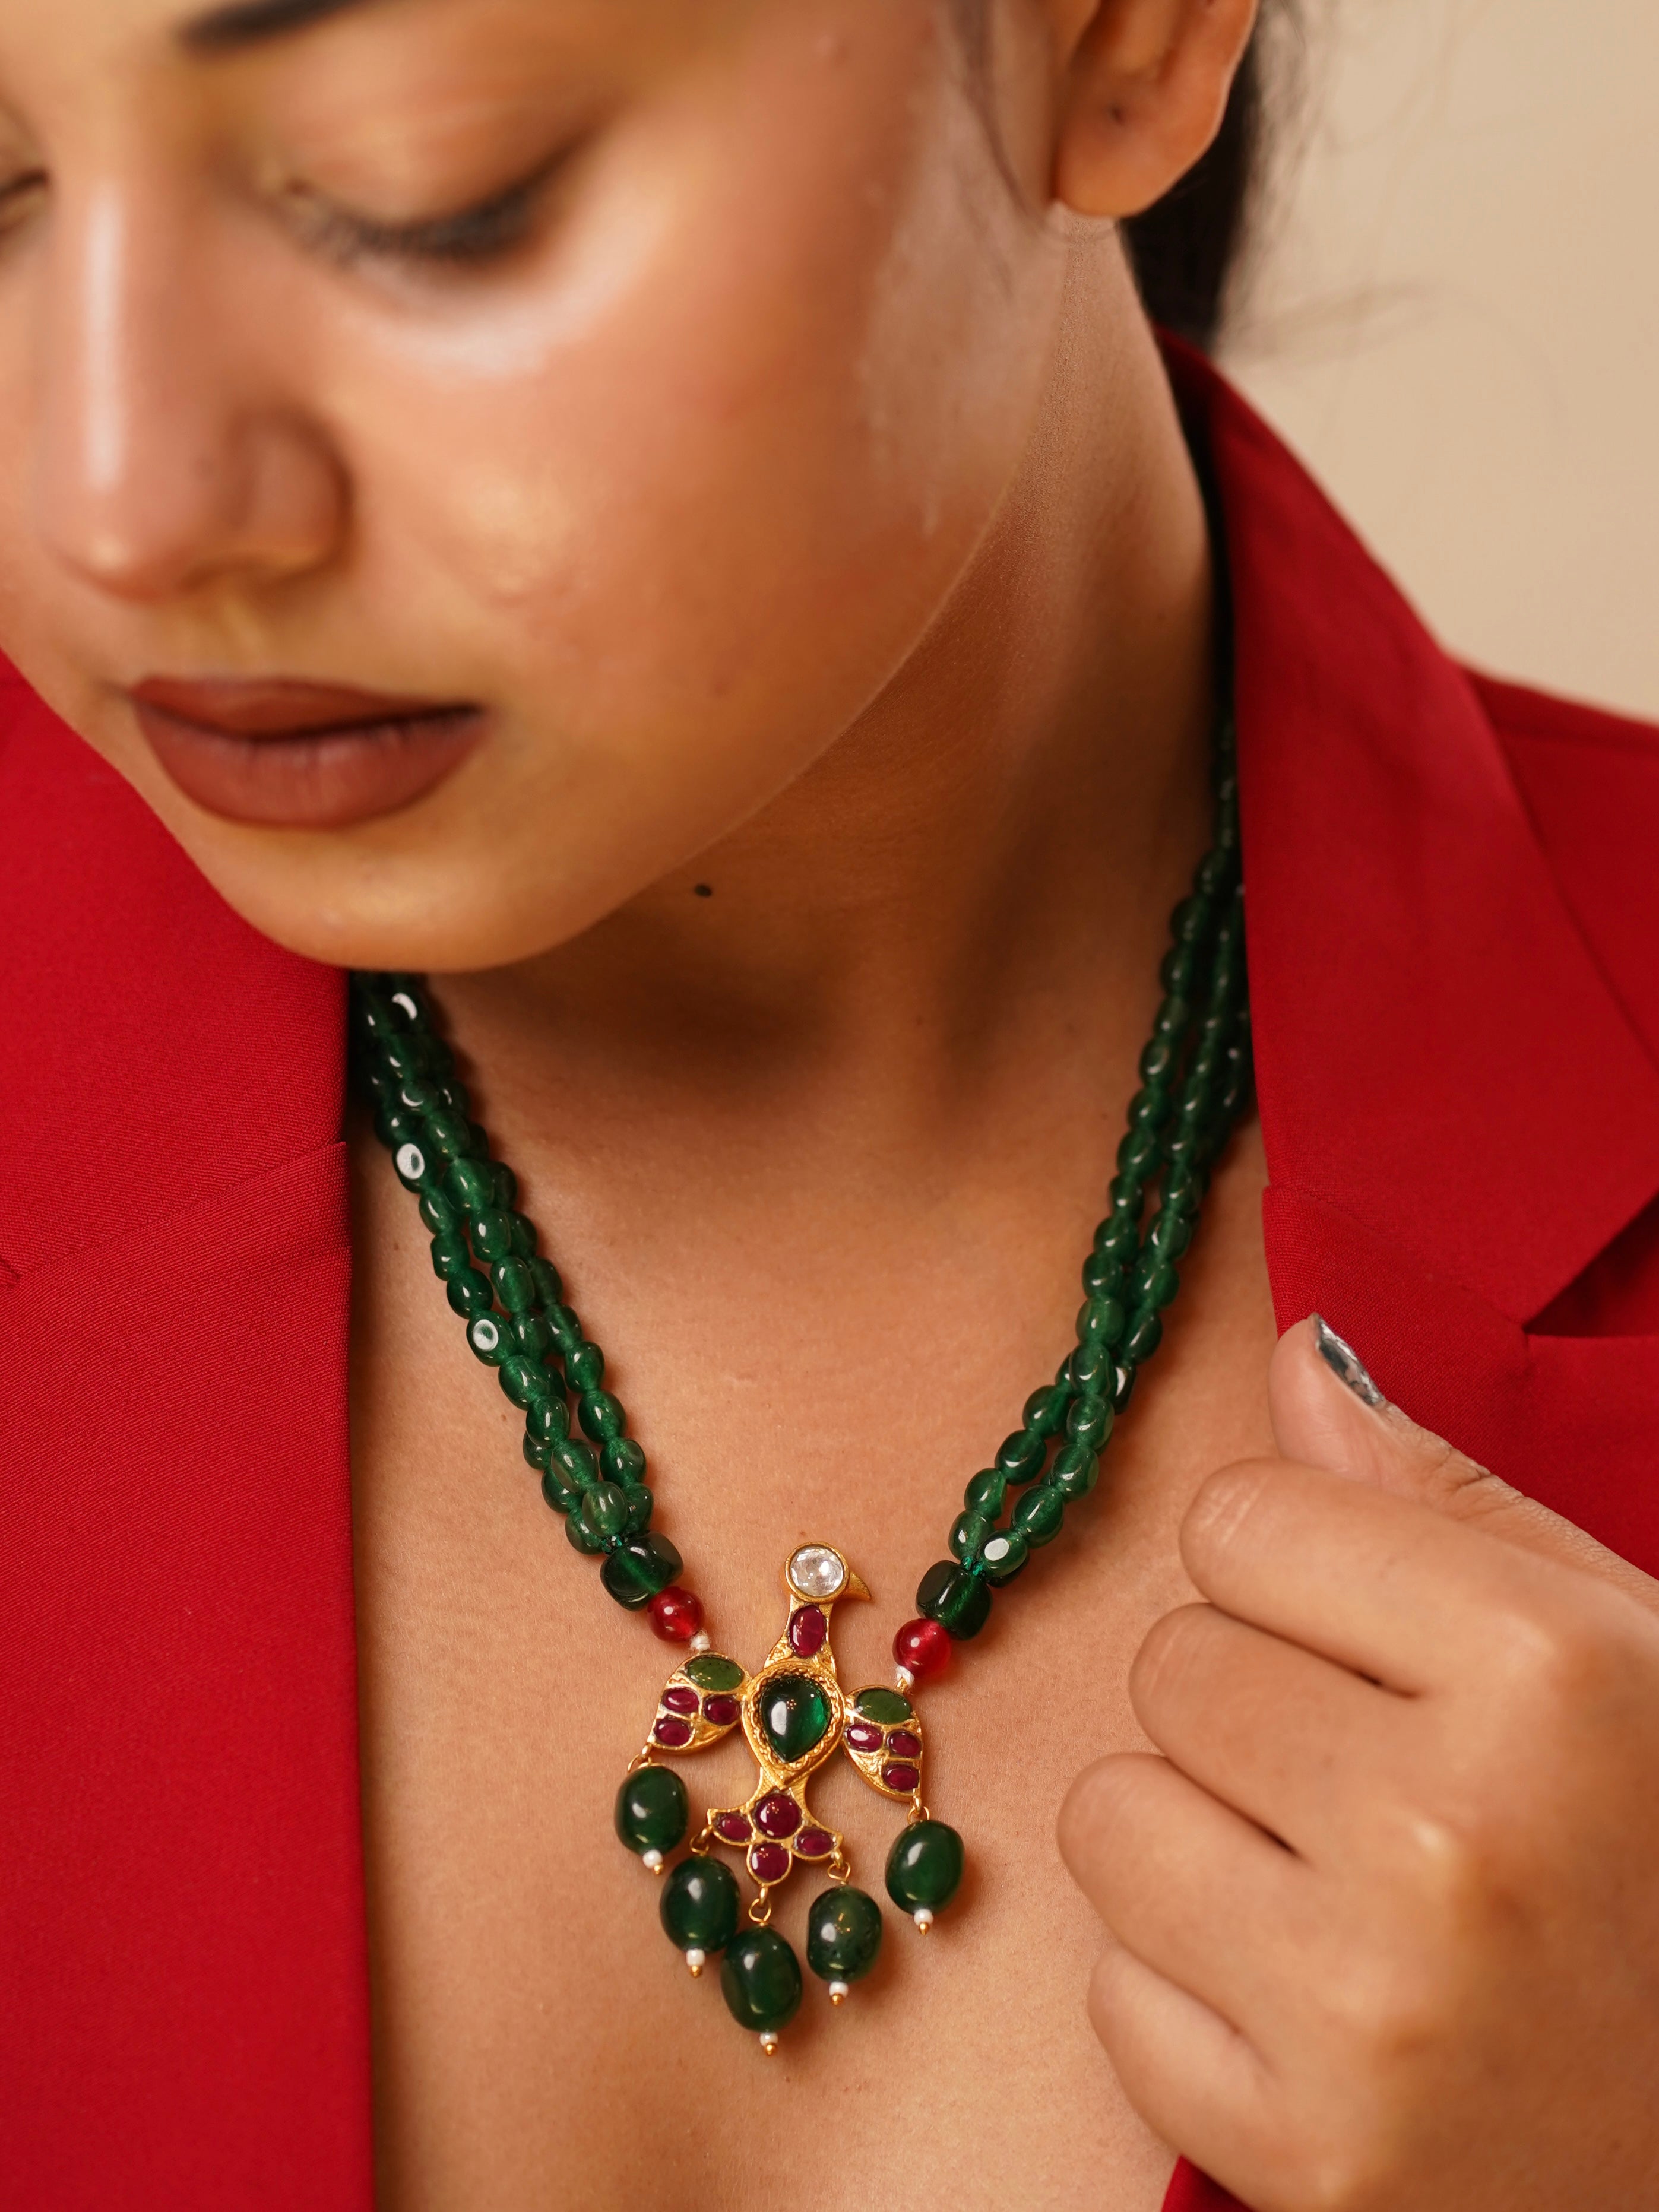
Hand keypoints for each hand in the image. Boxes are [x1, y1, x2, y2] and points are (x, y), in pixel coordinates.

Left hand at [1059, 1315, 1658, 2211]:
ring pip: (1109, 1812)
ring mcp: (1366, 2014)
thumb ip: (1447, 1505)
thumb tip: (1296, 1358)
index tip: (1369, 1636)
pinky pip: (1113, 1992)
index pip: (1237, 1518)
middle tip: (1374, 1780)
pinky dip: (1192, 1995)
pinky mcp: (1304, 2161)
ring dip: (1197, 1839)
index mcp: (1546, 1675)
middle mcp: (1447, 1837)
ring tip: (1337, 1890)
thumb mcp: (1626, 1653)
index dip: (1294, 1569)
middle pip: (1170, 1660)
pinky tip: (1321, 2009)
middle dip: (1249, 1701)